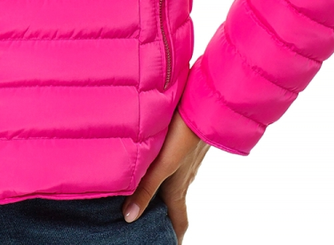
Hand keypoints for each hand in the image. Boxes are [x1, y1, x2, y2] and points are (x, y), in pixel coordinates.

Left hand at [121, 111, 209, 241]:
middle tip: (148, 220)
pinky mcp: (185, 144)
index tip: (169, 244)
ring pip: (173, 180)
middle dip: (164, 214)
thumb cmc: (185, 134)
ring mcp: (186, 160)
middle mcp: (185, 177)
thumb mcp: (162, 164)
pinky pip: (173, 162)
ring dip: (160, 188)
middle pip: (175, 202)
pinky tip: (149, 156)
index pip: (180, 220)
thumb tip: (129, 218)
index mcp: (179, 188)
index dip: (175, 236)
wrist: (204, 103)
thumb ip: (145, 188)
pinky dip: (162, 167)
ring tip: (141, 188)